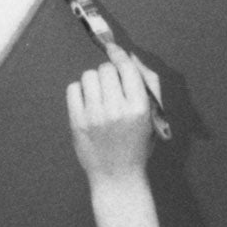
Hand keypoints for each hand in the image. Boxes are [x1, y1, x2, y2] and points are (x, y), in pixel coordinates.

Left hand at [66, 46, 159, 184]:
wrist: (118, 177)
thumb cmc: (138, 144)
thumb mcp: (153, 116)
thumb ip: (148, 84)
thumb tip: (130, 57)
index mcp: (139, 108)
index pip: (126, 68)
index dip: (119, 55)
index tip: (113, 49)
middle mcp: (117, 110)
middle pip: (106, 69)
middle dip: (108, 74)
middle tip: (111, 88)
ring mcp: (95, 116)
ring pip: (88, 76)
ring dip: (94, 82)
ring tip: (99, 97)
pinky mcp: (77, 122)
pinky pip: (73, 89)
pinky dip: (79, 91)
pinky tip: (87, 103)